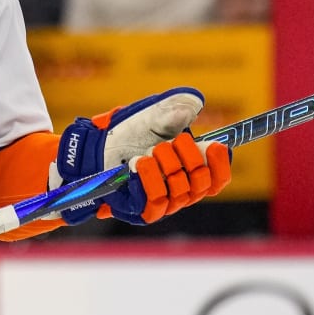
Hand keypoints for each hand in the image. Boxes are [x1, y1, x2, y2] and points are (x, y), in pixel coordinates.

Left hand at [56, 87, 232, 224]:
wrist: (94, 149)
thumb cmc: (126, 134)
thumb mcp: (151, 116)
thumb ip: (174, 109)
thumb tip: (195, 102)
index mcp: (189, 171)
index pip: (218, 178)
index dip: (220, 164)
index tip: (213, 145)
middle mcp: (180, 191)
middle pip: (202, 183)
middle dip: (188, 158)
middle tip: (168, 143)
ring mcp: (162, 203)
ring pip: (180, 192)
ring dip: (165, 166)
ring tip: (147, 152)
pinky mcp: (142, 211)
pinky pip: (156, 202)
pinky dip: (149, 178)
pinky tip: (137, 164)